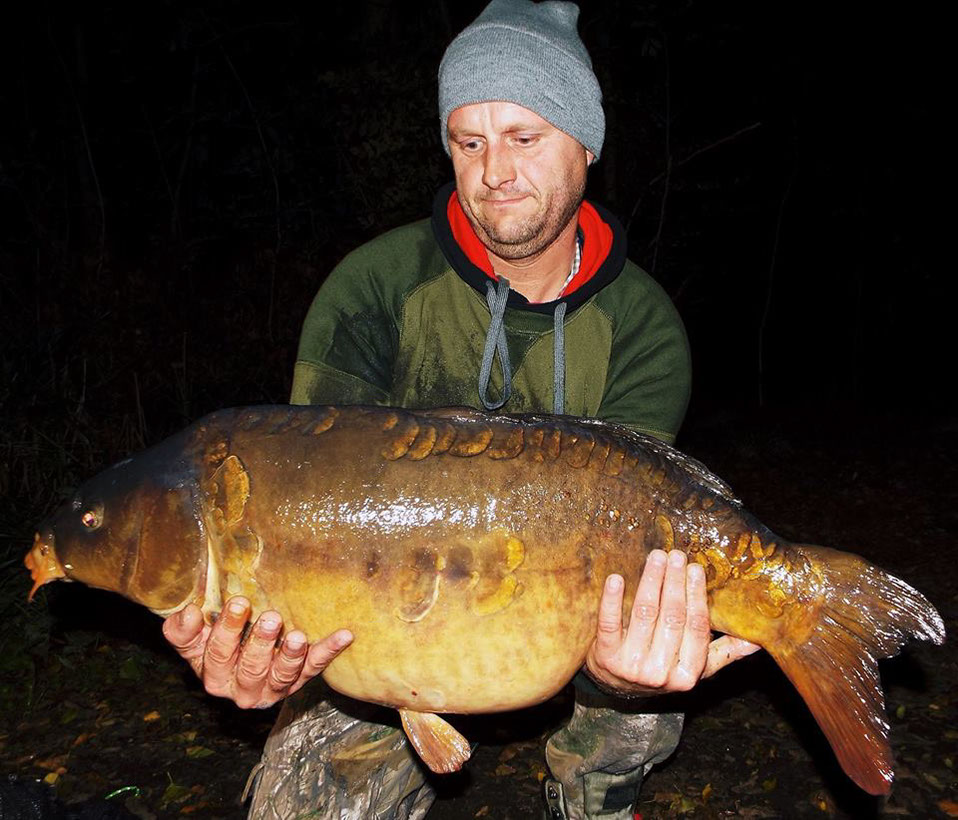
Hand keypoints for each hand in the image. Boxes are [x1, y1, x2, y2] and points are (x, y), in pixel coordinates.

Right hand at [162, 596, 352, 708]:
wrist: (239, 663)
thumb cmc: (215, 643)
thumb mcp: (193, 640)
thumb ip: (183, 630)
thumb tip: (187, 612)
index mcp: (214, 677)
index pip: (219, 655)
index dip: (228, 630)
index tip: (239, 602)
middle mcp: (243, 689)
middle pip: (252, 668)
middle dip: (262, 643)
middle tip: (272, 618)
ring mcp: (273, 688)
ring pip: (282, 676)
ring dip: (292, 655)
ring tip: (299, 636)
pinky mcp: (298, 682)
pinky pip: (314, 668)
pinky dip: (329, 651)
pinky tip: (344, 635)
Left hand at [585, 549, 759, 695]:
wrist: (614, 685)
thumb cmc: (660, 667)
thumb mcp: (693, 668)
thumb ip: (722, 653)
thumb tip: (757, 640)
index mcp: (687, 675)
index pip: (696, 628)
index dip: (696, 596)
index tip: (695, 569)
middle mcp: (660, 673)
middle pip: (672, 618)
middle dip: (675, 583)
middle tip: (676, 556)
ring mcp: (631, 666)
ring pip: (645, 615)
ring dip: (651, 581)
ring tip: (656, 557)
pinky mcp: (605, 656)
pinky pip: (609, 624)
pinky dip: (612, 600)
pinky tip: (615, 578)